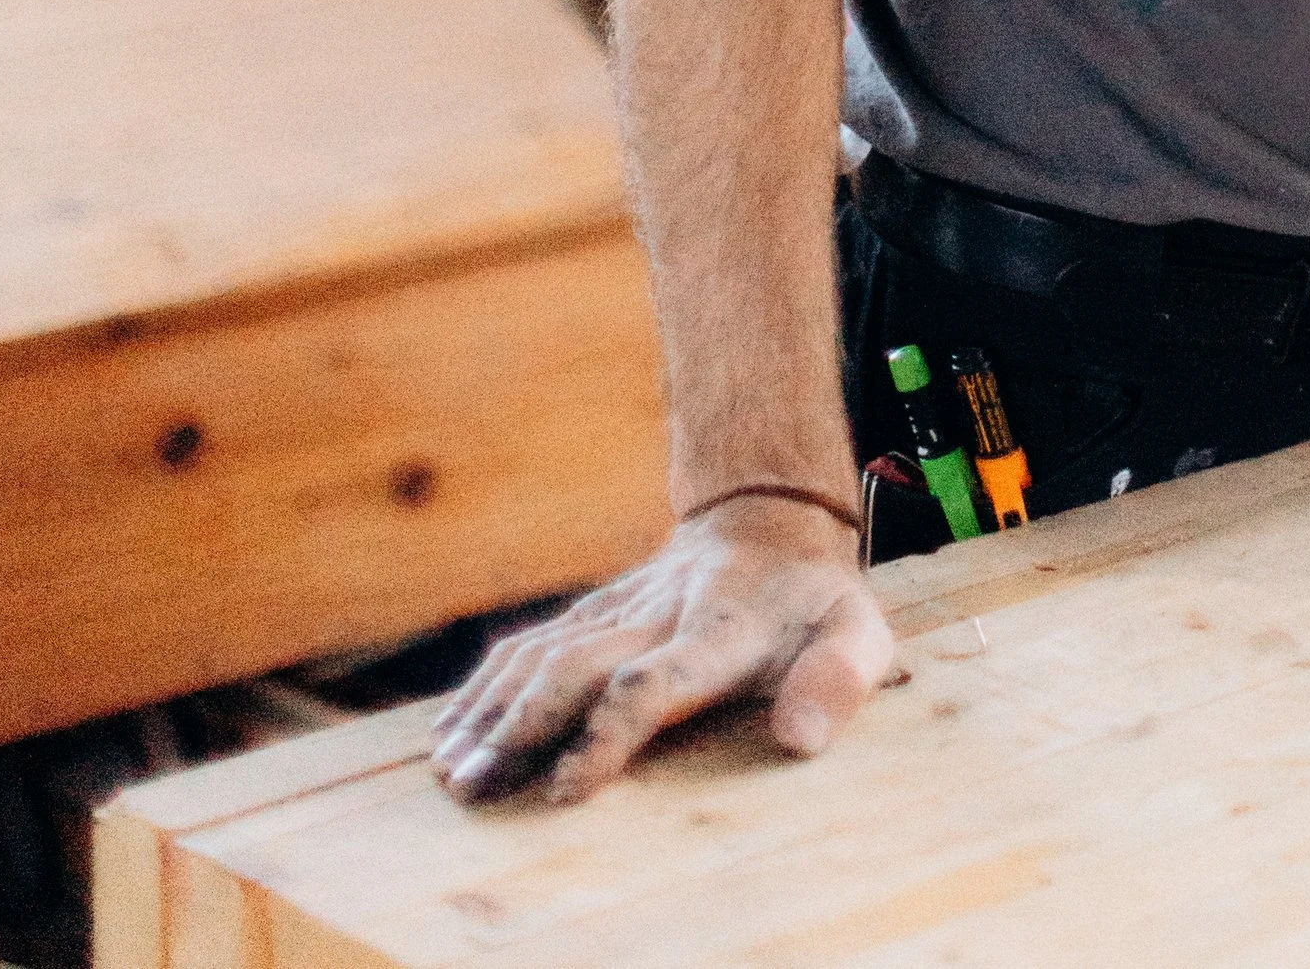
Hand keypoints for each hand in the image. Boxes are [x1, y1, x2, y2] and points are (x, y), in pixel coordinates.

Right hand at [430, 498, 898, 805]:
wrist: (772, 520)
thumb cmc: (816, 602)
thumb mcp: (859, 631)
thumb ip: (840, 679)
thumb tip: (802, 740)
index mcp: (722, 629)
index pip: (657, 679)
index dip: (610, 732)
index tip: (566, 787)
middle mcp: (658, 615)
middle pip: (576, 667)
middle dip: (521, 726)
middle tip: (473, 786)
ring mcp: (620, 608)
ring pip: (543, 653)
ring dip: (491, 710)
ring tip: (450, 770)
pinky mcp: (596, 610)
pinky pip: (532, 643)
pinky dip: (485, 684)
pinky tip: (450, 729)